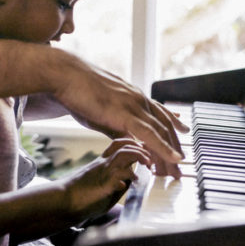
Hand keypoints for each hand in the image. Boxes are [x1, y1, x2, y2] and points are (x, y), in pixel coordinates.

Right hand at [43, 48, 186, 178]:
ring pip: (161, 132)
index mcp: (134, 97)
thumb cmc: (78, 92)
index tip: (177, 148)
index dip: (170, 134)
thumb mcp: (102, 112)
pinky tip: (173, 158)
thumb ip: (117, 126)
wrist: (64, 76)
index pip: (160, 117)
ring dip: (171, 152)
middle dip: (174, 148)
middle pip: (165, 127)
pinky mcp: (126, 113)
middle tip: (180, 168)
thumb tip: (125, 139)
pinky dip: (164, 147)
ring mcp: (134, 105)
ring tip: (178, 170)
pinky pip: (150, 134)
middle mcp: (139, 99)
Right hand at [62, 139, 150, 221]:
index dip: (135, 143)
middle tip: (150, 159)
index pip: (119, 144)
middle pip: (124, 144)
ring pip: (124, 153)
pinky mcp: (103, 183)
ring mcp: (104, 171)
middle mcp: (104, 163)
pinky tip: (134, 181)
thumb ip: (116, 182)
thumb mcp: (102, 186)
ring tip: (148, 164)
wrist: (62, 201)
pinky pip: (119, 174)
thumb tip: (129, 183)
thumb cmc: (81, 196)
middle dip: (141, 148)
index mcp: (103, 162)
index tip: (145, 150)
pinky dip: (130, 175)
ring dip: (139, 156)